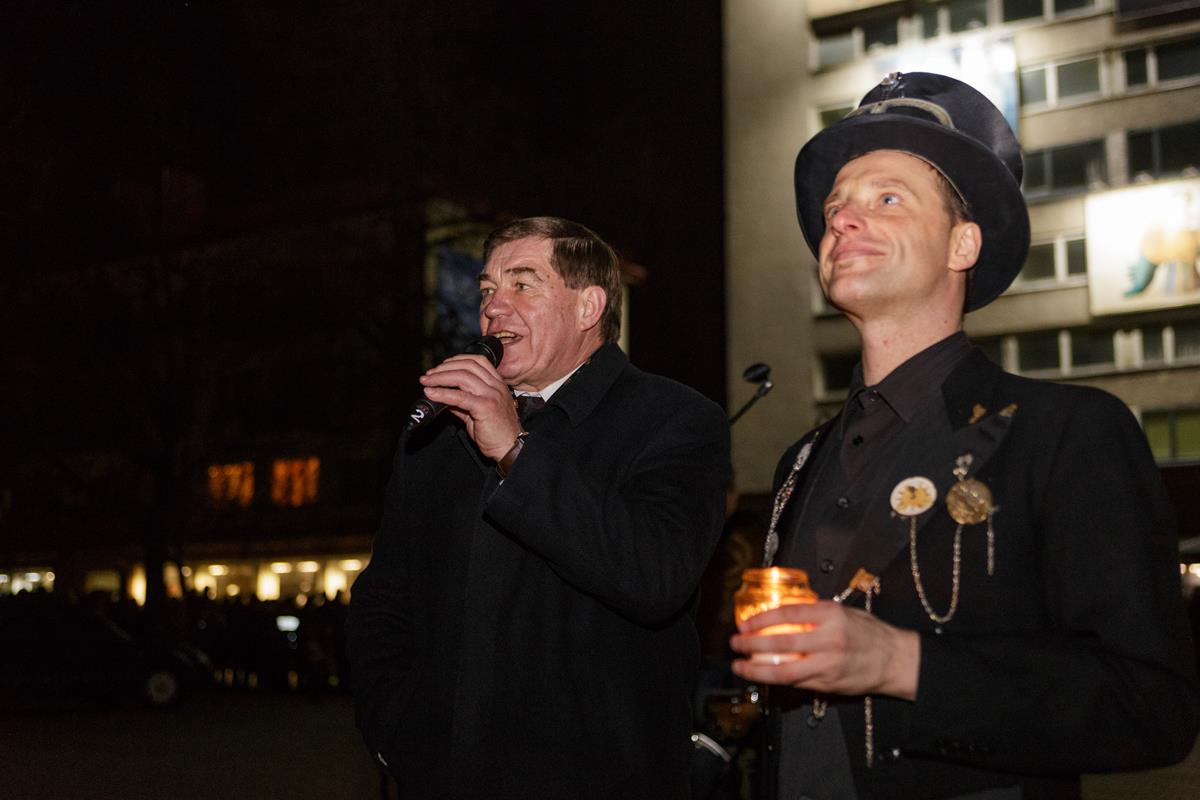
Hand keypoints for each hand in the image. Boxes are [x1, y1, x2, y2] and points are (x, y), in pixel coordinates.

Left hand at [419, 354, 522, 459]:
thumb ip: (463, 402)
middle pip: (467, 366)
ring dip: (440, 377)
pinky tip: (431, 394)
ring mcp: (492, 395)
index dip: (457, 360)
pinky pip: (460, 396)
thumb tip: (444, 396)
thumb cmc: (497, 433)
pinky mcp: (485, 407)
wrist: (510, 448)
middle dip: (444, 368)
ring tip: (426, 382)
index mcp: (497, 384)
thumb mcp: (478, 413)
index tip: (442, 366)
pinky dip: (443, 393)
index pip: (478, 361)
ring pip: (462, 377)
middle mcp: (496, 386)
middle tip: (429, 375)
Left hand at [729, 600, 919, 699]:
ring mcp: (828, 664)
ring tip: (740, 667)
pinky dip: (776, 680)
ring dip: (757, 669)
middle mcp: (828, 639)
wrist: (896, 660)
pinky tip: (762, 676)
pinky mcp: (828, 684)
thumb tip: (783, 612)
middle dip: (752, 644)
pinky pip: (796, 683)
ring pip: (785, 670)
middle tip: (735, 643)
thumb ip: (815, 613)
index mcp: (831, 615)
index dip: (761, 618)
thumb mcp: (844, 612)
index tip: (744, 623)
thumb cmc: (870, 633)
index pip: (788, 613)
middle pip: (782, 642)